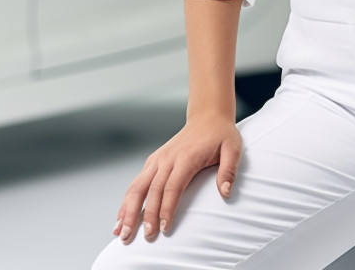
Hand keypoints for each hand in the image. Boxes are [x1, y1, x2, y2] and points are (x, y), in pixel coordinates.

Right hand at [113, 112, 241, 244]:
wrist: (207, 116)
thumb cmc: (221, 135)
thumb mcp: (233, 148)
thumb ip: (229, 170)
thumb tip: (225, 193)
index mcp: (186, 157)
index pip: (173, 186)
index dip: (167, 208)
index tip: (164, 228)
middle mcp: (168, 158)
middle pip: (151, 189)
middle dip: (144, 214)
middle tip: (141, 237)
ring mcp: (158, 159)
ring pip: (138, 185)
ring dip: (128, 208)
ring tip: (121, 231)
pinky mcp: (154, 161)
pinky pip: (137, 182)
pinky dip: (127, 200)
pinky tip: (122, 217)